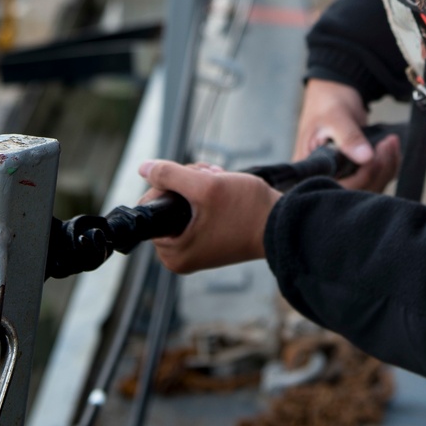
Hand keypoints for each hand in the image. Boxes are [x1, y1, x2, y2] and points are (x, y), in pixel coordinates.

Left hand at [137, 159, 280, 274]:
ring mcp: (195, 250)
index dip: (168, 183)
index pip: (151, 206)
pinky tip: (223, 188)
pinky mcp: (209, 242)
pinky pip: (197, 213)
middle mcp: (180, 257)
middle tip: (210, 177)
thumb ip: (170, 175)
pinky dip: (208, 197)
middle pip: (167, 204)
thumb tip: (142, 168)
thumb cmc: (247, 210)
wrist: (283, 224)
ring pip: (183, 204)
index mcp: (172, 253)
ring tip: (220, 180)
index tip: (192, 178)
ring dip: (200, 185)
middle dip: (187, 183)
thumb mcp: (206, 186)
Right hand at [295, 78, 400, 192]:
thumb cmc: (326, 104)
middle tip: (386, 144)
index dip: (358, 179)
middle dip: (377, 171)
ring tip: (390, 142)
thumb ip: (349, 137)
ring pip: (370, 188)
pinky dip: (388, 166)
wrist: (334, 96)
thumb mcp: (335, 117)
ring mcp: (342, 178)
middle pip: (356, 193)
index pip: (336, 189)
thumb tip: (366, 157)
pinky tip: (391, 147)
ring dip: (386, 167)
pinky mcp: (356, 174)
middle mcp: (325, 179)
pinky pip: (376, 179)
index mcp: (310, 171)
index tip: (372, 156)